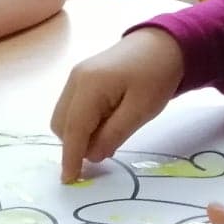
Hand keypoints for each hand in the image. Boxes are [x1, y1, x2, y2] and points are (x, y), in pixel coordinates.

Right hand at [50, 28, 184, 181]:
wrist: (162, 43)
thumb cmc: (156, 75)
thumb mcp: (142, 110)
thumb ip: (114, 134)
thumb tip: (91, 156)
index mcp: (89, 86)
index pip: (74, 129)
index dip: (70, 156)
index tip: (69, 180)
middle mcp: (75, 80)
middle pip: (61, 124)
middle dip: (74, 144)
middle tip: (104, 151)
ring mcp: (75, 77)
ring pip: (63, 117)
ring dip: (78, 134)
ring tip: (108, 135)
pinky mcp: (81, 77)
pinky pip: (71, 107)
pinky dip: (82, 122)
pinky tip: (104, 123)